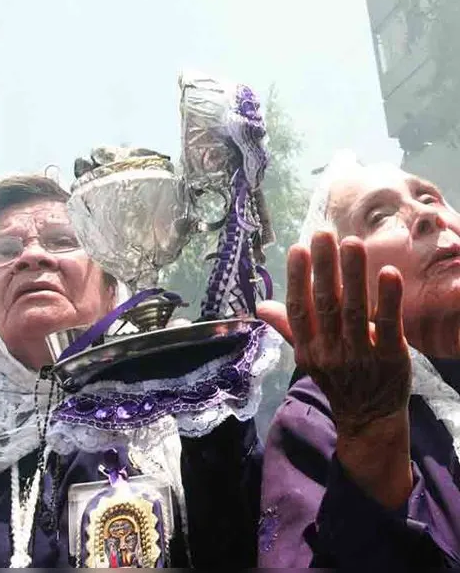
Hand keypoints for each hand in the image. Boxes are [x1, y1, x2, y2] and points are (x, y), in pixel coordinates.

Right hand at [257, 232, 410, 436]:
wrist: (369, 416)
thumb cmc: (338, 379)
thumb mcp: (308, 356)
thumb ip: (289, 327)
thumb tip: (260, 306)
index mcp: (307, 349)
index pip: (299, 309)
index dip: (297, 278)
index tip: (298, 248)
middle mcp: (330, 351)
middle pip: (325, 304)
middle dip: (324, 267)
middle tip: (325, 233)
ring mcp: (360, 355)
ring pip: (354, 309)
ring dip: (353, 274)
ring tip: (352, 243)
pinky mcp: (390, 357)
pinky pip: (388, 325)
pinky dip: (388, 298)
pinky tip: (387, 273)